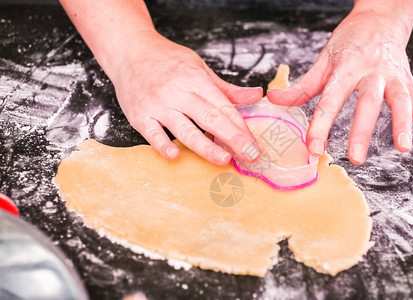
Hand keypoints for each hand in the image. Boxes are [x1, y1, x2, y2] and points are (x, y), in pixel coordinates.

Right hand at [109, 31, 262, 164]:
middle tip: (251, 155)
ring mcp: (158, 105)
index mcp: (196, 80)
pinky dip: (163, 145)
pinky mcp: (139, 115)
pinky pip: (152, 133)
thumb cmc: (168, 60)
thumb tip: (256, 95)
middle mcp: (179, 93)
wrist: (129, 50)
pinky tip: (176, 156)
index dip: (241, 127)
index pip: (224, 106)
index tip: (254, 144)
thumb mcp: (200, 68)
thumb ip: (225, 88)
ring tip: (223, 159)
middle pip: (210, 118)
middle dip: (232, 138)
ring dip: (205, 146)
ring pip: (185, 129)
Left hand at [266, 10, 412, 163]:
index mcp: (347, 66)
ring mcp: (393, 75)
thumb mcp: (324, 59)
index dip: (321, 124)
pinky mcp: (408, 79)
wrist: (381, 17)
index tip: (313, 148)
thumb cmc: (350, 40)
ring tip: (404, 148)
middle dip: (362, 131)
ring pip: (401, 101)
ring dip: (404, 125)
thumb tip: (274, 101)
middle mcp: (373, 70)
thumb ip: (303, 85)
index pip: (331, 98)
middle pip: (368, 103)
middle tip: (356, 158)